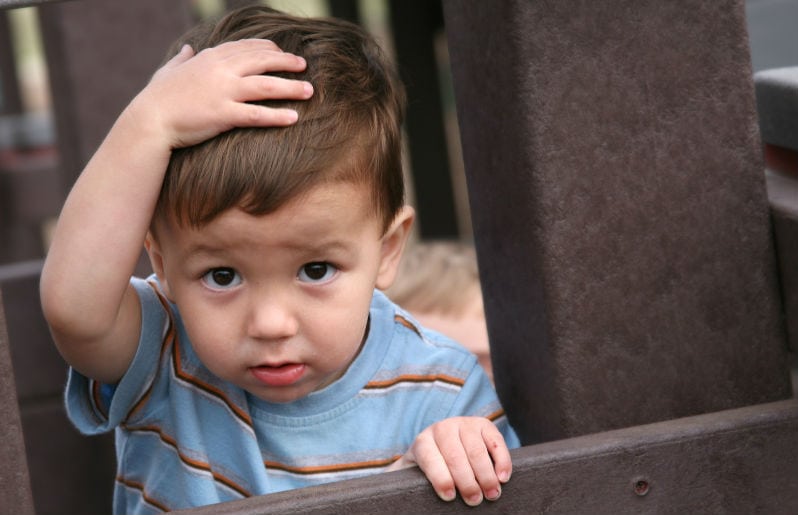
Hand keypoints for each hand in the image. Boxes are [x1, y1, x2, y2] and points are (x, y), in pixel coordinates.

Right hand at [126, 38, 312, 149]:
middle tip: (303, 66)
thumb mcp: (168, 71)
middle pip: (261, 61)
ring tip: (309, 91)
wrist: (148, 121)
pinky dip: (277, 115)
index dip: (266, 48)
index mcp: (209, 59)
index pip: (244, 47)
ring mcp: (223, 92)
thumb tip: (188, 49)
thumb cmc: (157, 98)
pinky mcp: (223, 115)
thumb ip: (182, 59)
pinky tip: (293, 118)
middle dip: (286, 62)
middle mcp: (219, 71)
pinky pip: (257, 114)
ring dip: (290, 87)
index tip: (281, 52)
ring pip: (265, 86)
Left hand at [387, 417, 511, 505]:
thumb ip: (400, 484)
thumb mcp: (409, 475)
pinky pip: (495, 440)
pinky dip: (501, 459)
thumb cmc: (426, 471)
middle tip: (475, 501)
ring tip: (492, 494)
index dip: (440, 478)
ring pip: (476, 449)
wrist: (439, 446)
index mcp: (422, 442)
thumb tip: (381, 502)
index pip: (430, 457)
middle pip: (456, 455)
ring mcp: (464, 423)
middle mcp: (442, 428)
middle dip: (467, 480)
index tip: (449, 497)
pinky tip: (503, 477)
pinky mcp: (483, 425)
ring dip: (486, 474)